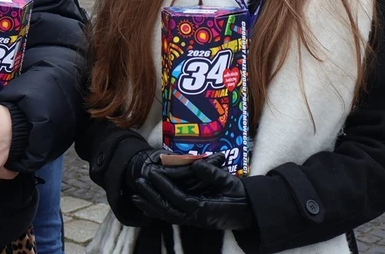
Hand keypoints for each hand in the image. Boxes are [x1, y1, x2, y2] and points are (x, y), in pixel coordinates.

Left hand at [131, 154, 254, 230]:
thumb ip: (213, 174)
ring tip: (134, 196)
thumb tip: (195, 163)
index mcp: (204, 209)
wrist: (250, 213)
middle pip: (167, 209)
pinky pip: (171, 217)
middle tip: (138, 181)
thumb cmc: (241, 197)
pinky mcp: (193, 220)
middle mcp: (196, 218)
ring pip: (167, 215)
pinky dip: (158, 211)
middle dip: (151, 196)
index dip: (164, 186)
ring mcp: (193, 221)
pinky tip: (148, 205)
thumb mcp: (230, 183)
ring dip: (150, 206)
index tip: (152, 173)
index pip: (178, 198)